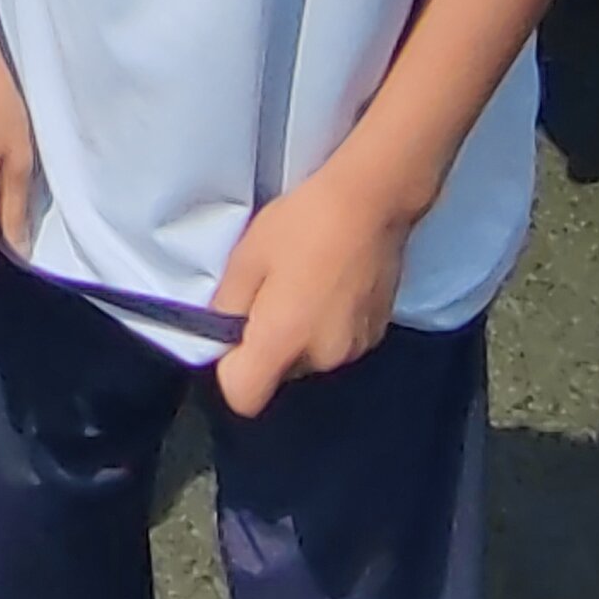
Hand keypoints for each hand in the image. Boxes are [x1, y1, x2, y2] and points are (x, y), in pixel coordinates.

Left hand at [210, 149, 421, 416]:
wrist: (372, 201)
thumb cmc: (302, 224)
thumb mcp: (247, 257)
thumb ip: (227, 306)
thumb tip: (222, 334)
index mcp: (284, 342)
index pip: (245, 397)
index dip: (231, 372)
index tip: (233, 334)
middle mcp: (322, 358)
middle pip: (279, 375)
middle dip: (268, 346)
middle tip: (269, 293)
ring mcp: (355, 350)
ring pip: (309, 358)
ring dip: (300, 335)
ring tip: (304, 284)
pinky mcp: (377, 334)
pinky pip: (337, 343)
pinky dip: (328, 325)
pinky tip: (332, 285)